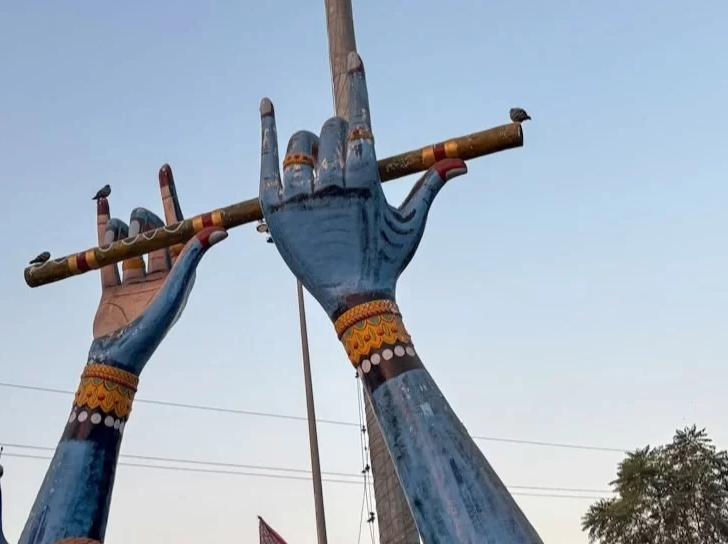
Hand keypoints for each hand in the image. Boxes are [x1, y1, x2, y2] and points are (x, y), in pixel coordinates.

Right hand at [88, 164, 224, 373]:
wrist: (117, 357)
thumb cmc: (151, 329)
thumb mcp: (174, 291)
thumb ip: (192, 259)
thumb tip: (219, 231)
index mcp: (179, 276)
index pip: (179, 230)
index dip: (172, 200)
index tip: (164, 170)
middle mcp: (158, 276)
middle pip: (153, 234)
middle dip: (146, 219)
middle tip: (139, 219)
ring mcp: (133, 281)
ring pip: (128, 242)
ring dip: (122, 228)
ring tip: (119, 228)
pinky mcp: (110, 288)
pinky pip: (105, 254)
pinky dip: (101, 232)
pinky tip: (101, 209)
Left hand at [258, 52, 466, 320]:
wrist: (354, 299)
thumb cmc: (386, 260)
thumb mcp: (411, 223)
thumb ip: (430, 186)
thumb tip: (459, 164)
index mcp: (366, 184)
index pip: (360, 124)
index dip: (358, 88)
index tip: (354, 61)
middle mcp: (332, 187)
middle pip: (330, 131)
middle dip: (336, 132)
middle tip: (339, 151)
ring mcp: (301, 199)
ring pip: (300, 145)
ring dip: (309, 142)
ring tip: (314, 158)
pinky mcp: (276, 211)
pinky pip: (268, 163)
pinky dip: (268, 132)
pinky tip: (268, 107)